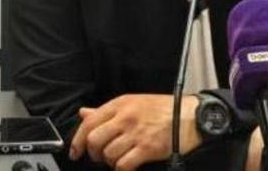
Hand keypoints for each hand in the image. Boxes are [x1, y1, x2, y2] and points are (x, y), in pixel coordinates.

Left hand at [69, 94, 200, 169]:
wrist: (190, 116)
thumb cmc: (163, 109)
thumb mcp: (133, 103)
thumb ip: (106, 111)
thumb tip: (84, 114)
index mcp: (120, 104)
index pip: (89, 123)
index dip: (78, 141)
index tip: (76, 152)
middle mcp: (125, 117)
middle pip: (94, 140)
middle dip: (94, 154)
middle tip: (100, 157)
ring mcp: (136, 133)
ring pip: (108, 154)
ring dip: (110, 162)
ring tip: (119, 159)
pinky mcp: (147, 148)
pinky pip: (123, 165)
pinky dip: (122, 169)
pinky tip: (127, 166)